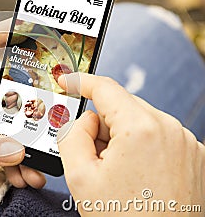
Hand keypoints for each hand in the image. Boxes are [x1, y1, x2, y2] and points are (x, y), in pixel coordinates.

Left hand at [0, 20, 44, 188]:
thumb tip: (17, 150)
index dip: (10, 33)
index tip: (37, 29)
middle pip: (9, 95)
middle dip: (30, 117)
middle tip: (48, 135)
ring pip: (9, 125)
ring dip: (23, 147)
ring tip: (33, 170)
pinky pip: (0, 145)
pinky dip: (11, 160)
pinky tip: (19, 174)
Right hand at [57, 73, 204, 215]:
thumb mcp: (80, 177)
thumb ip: (72, 134)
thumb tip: (84, 120)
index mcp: (141, 129)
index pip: (105, 88)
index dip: (80, 81)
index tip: (66, 80)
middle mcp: (170, 129)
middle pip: (122, 107)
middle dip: (102, 124)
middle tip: (93, 157)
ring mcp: (186, 143)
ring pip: (140, 121)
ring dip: (121, 138)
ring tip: (118, 174)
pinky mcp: (194, 156)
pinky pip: (158, 136)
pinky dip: (141, 147)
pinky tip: (136, 176)